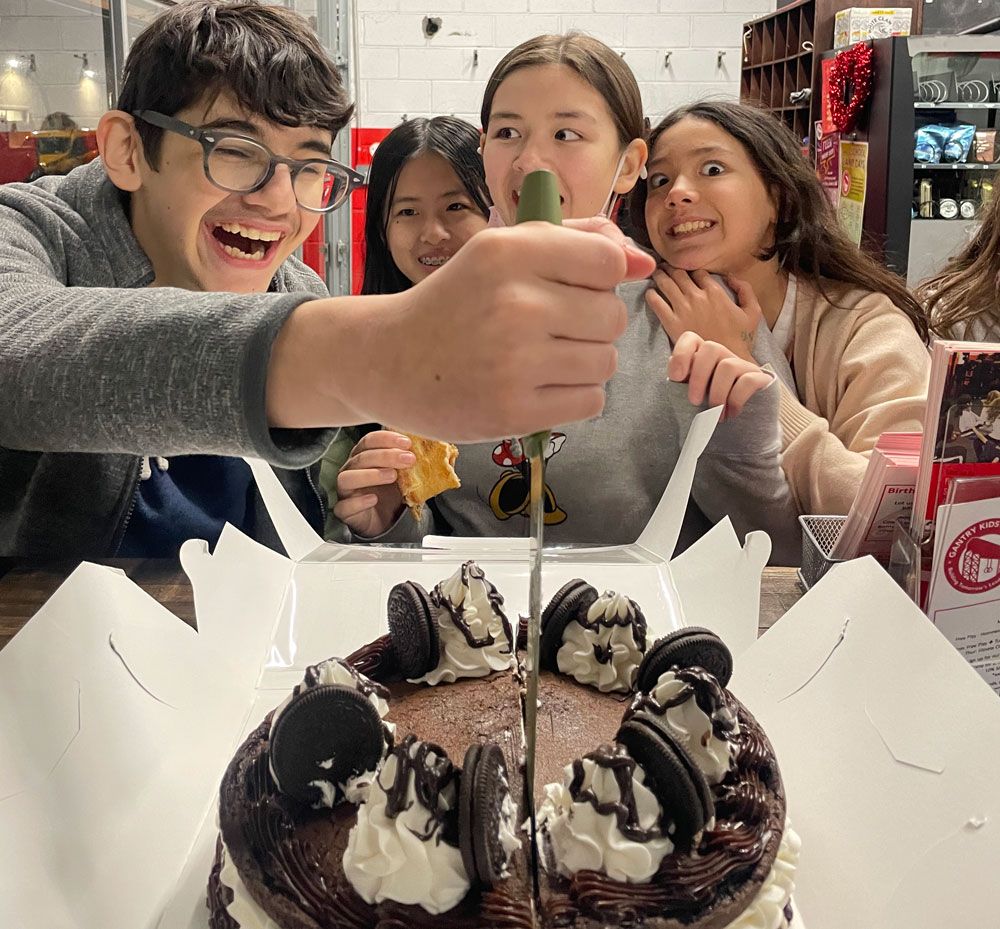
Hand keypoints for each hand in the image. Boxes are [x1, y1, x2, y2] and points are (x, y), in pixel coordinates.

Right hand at [267, 220, 653, 439]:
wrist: (390, 361)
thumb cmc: (454, 304)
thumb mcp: (501, 252)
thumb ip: (574, 243)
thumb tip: (642, 262)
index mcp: (508, 252)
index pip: (608, 262)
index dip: (602, 279)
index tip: (573, 289)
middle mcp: (513, 303)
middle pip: (613, 316)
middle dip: (591, 325)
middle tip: (546, 330)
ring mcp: (514, 361)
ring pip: (606, 361)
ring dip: (583, 363)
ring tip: (539, 360)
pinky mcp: (514, 411)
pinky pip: (590, 400)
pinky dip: (573, 397)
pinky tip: (538, 387)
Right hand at [332, 431, 412, 536]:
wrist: (385, 520)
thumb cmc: (390, 491)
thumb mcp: (402, 474)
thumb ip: (408, 460)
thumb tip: (428, 447)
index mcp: (364, 456)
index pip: (369, 440)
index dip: (387, 439)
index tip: (407, 443)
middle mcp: (351, 470)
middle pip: (362, 457)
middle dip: (386, 455)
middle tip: (408, 459)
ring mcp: (345, 490)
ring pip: (348, 478)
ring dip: (371, 475)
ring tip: (393, 476)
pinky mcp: (344, 511)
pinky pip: (345, 506)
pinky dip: (359, 502)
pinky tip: (373, 499)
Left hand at [646, 267, 761, 361]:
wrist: (725, 360)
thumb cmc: (741, 339)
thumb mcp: (753, 311)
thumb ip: (745, 289)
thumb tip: (731, 276)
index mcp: (715, 292)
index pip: (698, 272)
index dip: (691, 269)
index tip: (685, 270)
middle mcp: (697, 297)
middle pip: (679, 274)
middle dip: (672, 268)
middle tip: (665, 267)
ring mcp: (683, 309)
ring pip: (666, 284)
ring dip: (660, 276)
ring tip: (656, 273)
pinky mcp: (672, 323)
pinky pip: (657, 303)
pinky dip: (651, 295)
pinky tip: (650, 293)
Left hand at [668, 331, 772, 420]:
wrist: (744, 426)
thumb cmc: (711, 409)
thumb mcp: (693, 395)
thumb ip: (682, 382)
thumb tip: (674, 370)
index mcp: (703, 357)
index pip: (691, 339)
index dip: (681, 354)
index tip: (676, 378)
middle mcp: (724, 356)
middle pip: (711, 348)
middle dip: (699, 377)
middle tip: (694, 402)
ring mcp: (743, 366)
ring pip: (728, 366)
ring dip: (717, 393)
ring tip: (716, 415)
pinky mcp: (761, 379)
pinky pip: (747, 381)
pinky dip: (735, 400)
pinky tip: (731, 414)